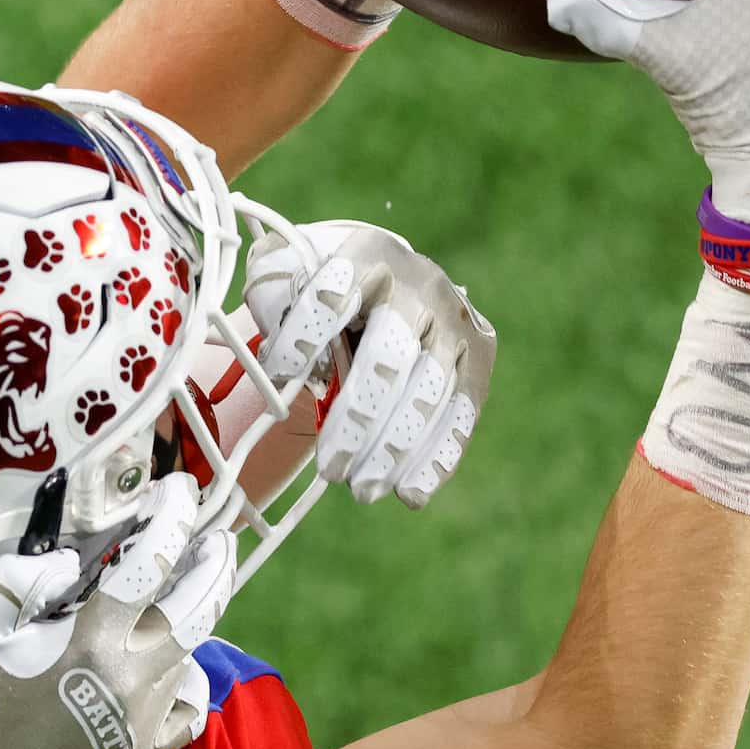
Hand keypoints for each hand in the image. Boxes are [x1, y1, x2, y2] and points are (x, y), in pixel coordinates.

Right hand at [0, 478, 226, 748]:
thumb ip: (22, 575)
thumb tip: (74, 567)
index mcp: (91, 639)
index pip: (152, 564)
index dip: (172, 519)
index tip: (181, 489)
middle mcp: (130, 679)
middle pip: (197, 609)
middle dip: (212, 564)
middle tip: (215, 536)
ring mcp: (138, 722)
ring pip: (190, 655)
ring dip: (195, 616)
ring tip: (190, 588)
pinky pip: (185, 716)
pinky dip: (188, 684)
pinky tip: (176, 667)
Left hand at [242, 222, 492, 508]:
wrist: (383, 277)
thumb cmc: (320, 284)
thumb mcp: (287, 273)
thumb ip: (270, 298)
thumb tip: (280, 359)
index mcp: (365, 255)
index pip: (335, 292)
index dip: (306, 333)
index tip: (279, 376)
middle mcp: (419, 282)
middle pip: (390, 356)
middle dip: (359, 418)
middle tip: (329, 469)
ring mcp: (455, 320)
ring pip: (430, 392)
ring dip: (396, 448)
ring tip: (363, 490)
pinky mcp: (478, 355)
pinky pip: (462, 411)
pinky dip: (439, 457)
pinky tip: (412, 494)